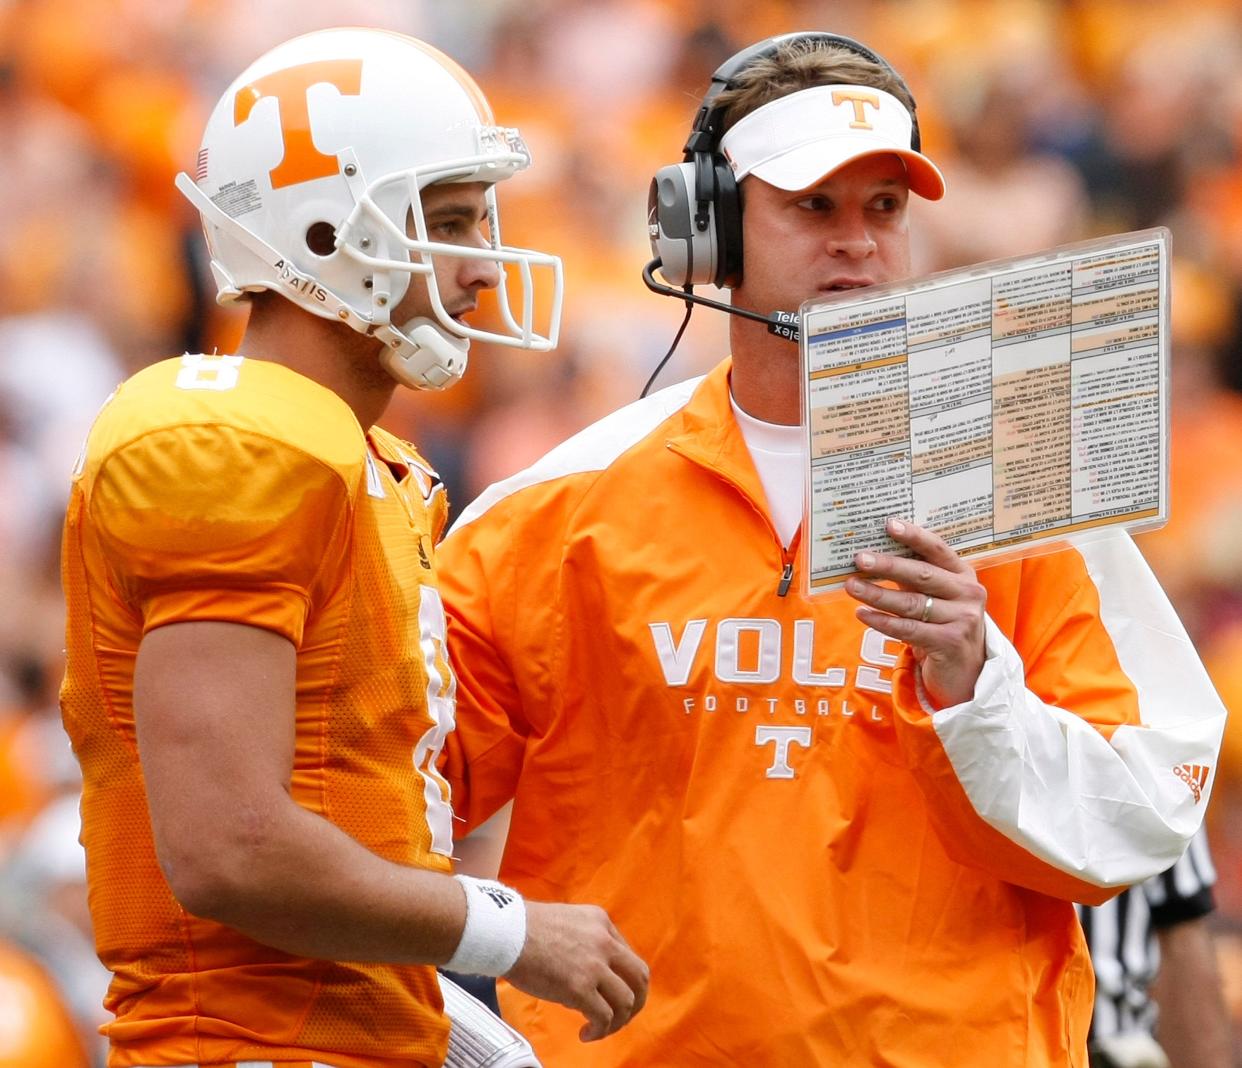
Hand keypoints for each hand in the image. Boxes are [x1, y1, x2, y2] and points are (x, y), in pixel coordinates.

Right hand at [506, 901, 648, 1041]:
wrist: (503, 932)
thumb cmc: (523, 928)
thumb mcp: (566, 921)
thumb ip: (584, 940)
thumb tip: (588, 974)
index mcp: (601, 922)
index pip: (628, 955)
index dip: (623, 979)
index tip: (610, 993)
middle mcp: (604, 941)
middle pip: (639, 977)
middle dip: (636, 1001)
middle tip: (621, 1015)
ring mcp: (594, 965)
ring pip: (626, 1001)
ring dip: (617, 1021)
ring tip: (599, 1028)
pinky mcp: (580, 988)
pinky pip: (604, 1017)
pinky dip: (600, 1030)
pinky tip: (586, 1033)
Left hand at [844, 517, 986, 707]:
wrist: (967, 672)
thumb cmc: (943, 626)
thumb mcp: (937, 597)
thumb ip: (915, 578)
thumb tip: (873, 557)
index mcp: (964, 575)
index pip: (938, 549)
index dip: (914, 536)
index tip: (889, 524)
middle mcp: (968, 594)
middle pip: (922, 575)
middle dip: (888, 565)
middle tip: (859, 558)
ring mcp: (963, 619)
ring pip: (912, 603)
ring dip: (877, 594)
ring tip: (852, 586)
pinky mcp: (950, 643)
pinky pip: (908, 629)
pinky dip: (882, 622)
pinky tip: (862, 614)